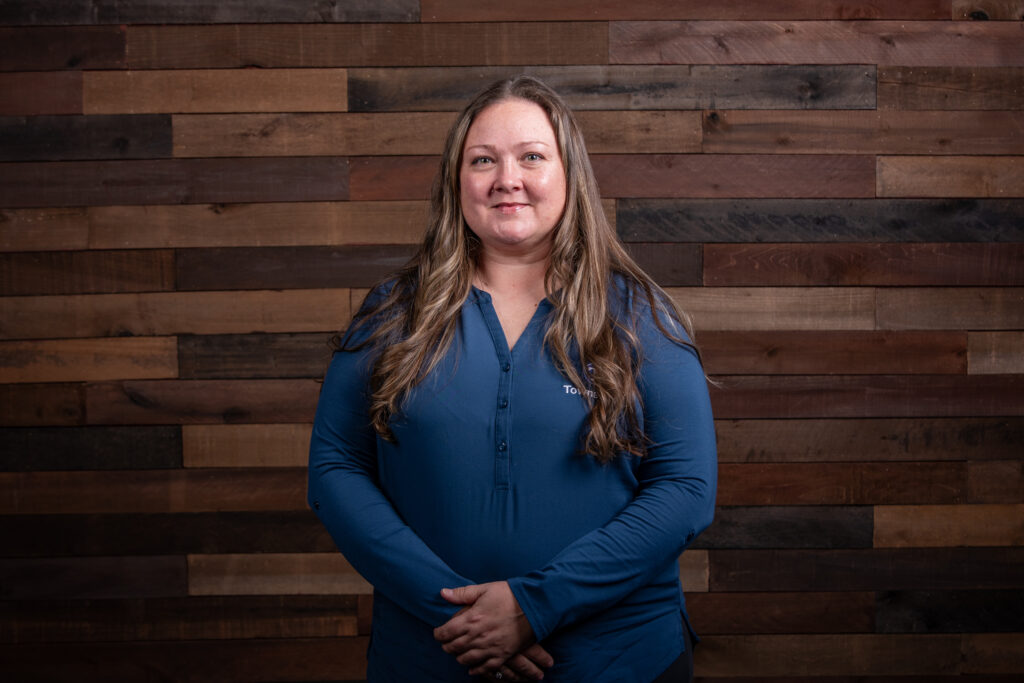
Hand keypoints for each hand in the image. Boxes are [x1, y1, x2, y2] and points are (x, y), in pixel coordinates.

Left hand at [433, 581, 549, 676]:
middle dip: (446, 646)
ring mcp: (490, 647)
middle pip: (453, 647)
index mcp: (472, 618)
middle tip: (446, 643)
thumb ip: (463, 593)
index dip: (438, 634)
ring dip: (459, 657)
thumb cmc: (509, 595)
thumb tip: (443, 593)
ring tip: (458, 652)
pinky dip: (476, 670)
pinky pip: (485, 668)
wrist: (535, 605)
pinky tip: (472, 669)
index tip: (438, 633)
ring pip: (466, 659)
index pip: (446, 632)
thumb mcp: (485, 589)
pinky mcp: (503, 655)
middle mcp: (478, 635)